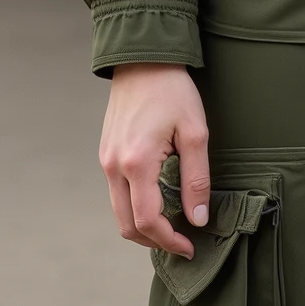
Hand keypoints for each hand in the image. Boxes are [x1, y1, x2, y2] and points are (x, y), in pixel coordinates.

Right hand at [99, 63, 209, 258]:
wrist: (142, 59)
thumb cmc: (172, 90)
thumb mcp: (195, 131)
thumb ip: (196, 178)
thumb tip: (198, 218)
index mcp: (137, 163)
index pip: (148, 221)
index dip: (169, 241)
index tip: (190, 246)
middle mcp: (114, 166)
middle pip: (127, 225)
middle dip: (154, 241)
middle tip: (182, 242)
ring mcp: (106, 160)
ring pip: (119, 211)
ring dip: (144, 225)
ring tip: (172, 224)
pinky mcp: (106, 153)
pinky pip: (117, 193)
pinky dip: (135, 206)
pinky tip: (158, 200)